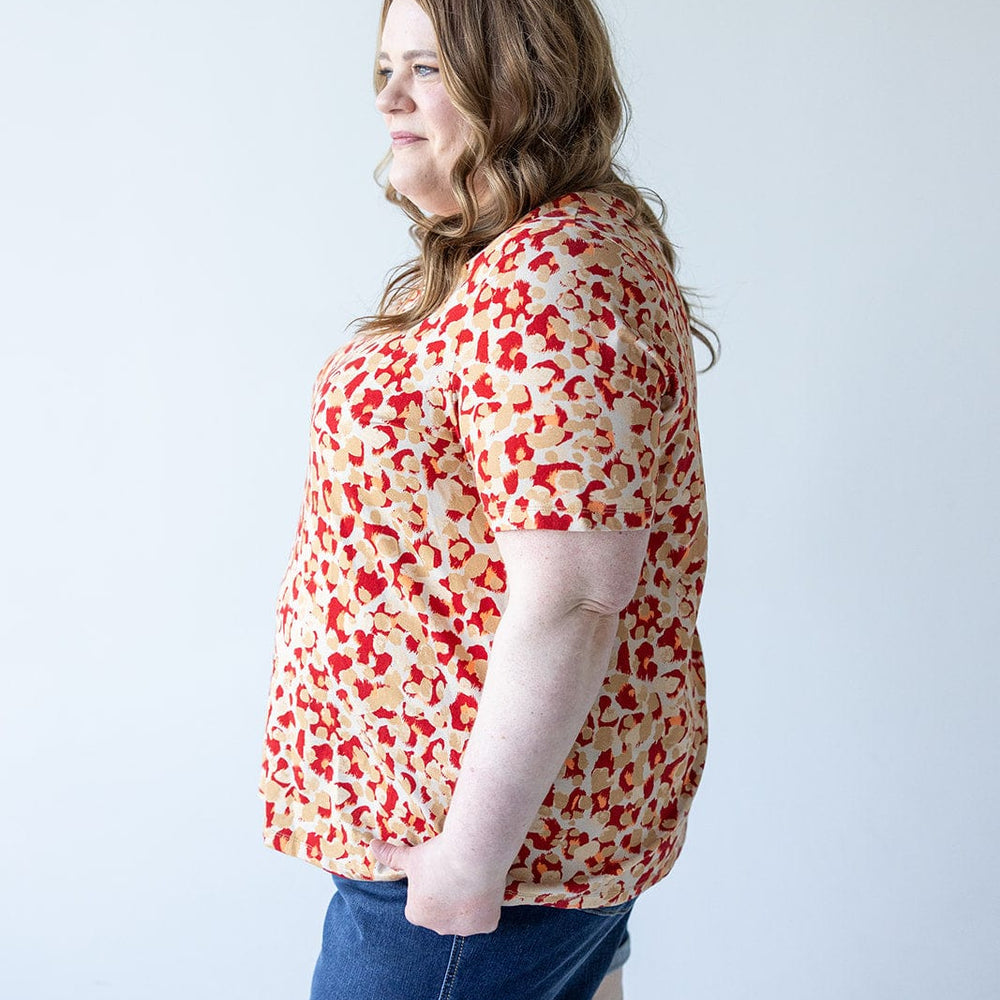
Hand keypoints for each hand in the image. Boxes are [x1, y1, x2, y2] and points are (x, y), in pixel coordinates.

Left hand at [370, 832, 508, 936]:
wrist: (471, 855)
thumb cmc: (437, 856)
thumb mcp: (411, 856)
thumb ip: (391, 856)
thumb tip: (372, 845)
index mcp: (416, 915)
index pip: (421, 906)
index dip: (430, 889)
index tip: (438, 872)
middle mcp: (438, 928)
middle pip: (443, 914)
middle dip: (448, 899)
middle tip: (456, 873)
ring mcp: (463, 929)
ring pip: (465, 918)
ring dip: (467, 905)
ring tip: (471, 877)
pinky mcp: (486, 926)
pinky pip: (485, 919)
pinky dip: (486, 907)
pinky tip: (484, 888)